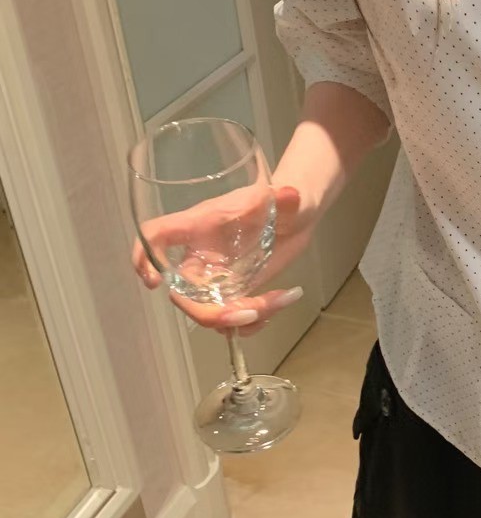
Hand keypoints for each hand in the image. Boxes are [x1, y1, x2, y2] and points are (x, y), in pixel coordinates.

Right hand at [131, 184, 314, 335]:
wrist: (298, 215)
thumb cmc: (282, 199)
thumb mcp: (286, 198)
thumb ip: (286, 198)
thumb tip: (290, 194)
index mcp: (201, 226)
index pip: (157, 235)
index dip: (144, 257)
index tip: (153, 282)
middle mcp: (202, 255)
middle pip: (184, 294)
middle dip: (212, 314)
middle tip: (250, 313)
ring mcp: (216, 278)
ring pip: (210, 313)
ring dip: (242, 320)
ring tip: (277, 302)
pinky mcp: (235, 293)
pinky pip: (231, 321)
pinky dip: (253, 323)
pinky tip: (279, 302)